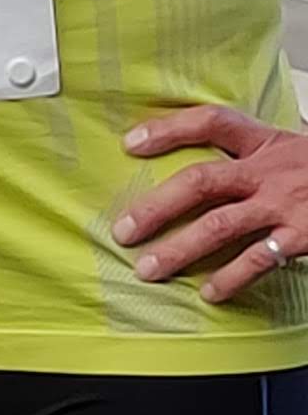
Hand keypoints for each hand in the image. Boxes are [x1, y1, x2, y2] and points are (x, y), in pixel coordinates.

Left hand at [113, 105, 307, 301]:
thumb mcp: (295, 150)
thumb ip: (256, 157)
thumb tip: (206, 175)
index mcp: (269, 142)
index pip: (213, 122)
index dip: (169, 128)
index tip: (130, 142)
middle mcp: (272, 170)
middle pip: (202, 180)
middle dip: (157, 205)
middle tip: (124, 230)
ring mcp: (286, 203)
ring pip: (220, 225)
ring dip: (179, 248)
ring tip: (149, 268)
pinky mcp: (302, 235)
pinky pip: (258, 259)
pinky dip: (231, 277)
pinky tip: (210, 292)